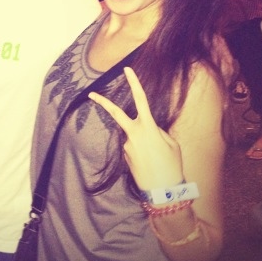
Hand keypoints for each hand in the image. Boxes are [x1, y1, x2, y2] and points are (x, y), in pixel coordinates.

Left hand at [88, 67, 183, 190]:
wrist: (162, 190)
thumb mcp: (171, 143)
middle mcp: (133, 133)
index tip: (127, 70)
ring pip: (134, 135)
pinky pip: (134, 147)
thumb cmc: (171, 165)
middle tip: (90, 94)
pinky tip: (150, 163)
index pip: (140, 99)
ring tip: (157, 158)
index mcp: (148, 126)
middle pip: (116, 113)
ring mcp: (127, 145)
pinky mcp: (125, 155)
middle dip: (103, 102)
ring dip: (144, 142)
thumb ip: (158, 131)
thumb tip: (148, 129)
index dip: (134, 83)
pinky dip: (143, 152)